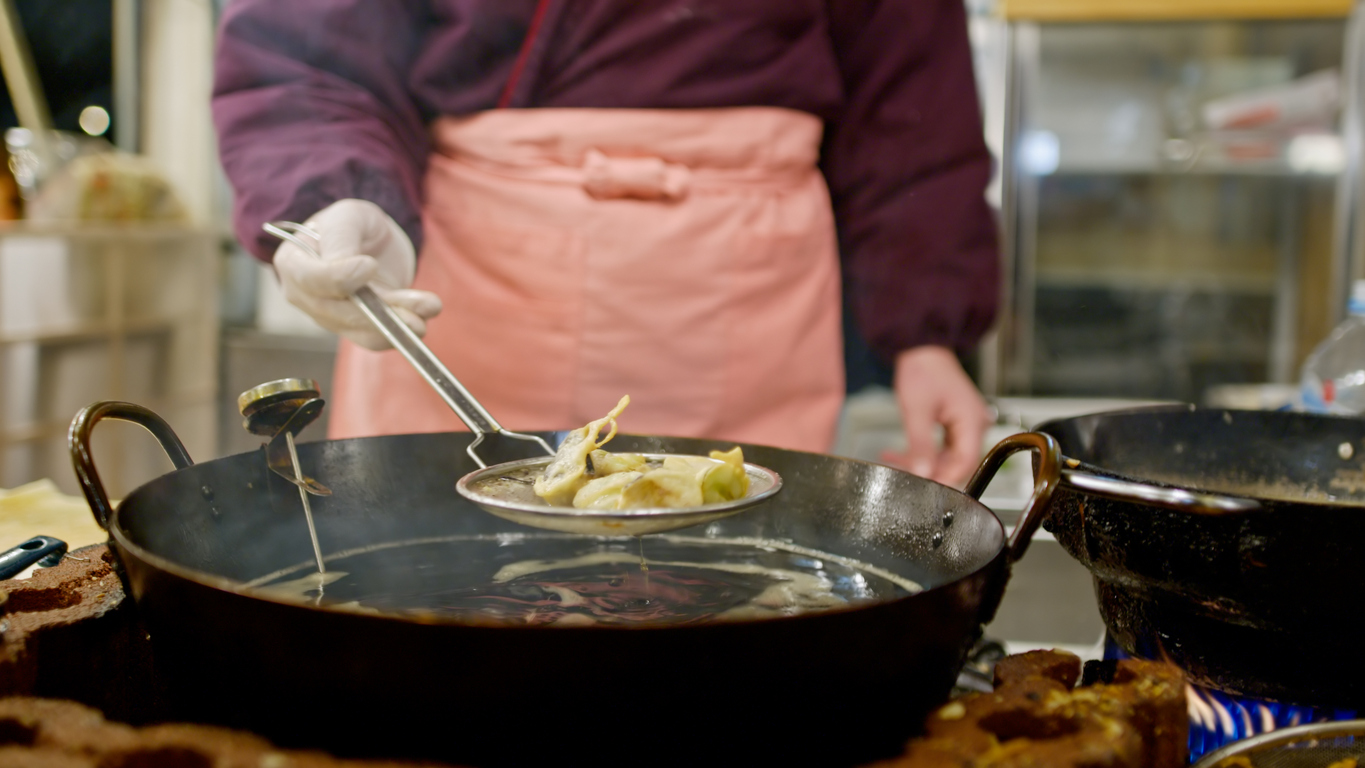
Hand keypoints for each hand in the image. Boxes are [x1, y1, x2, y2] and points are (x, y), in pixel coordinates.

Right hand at [272, 199, 441, 349]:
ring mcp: (331, 317)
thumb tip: (352, 270)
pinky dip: (402, 332)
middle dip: (379, 312)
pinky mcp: (357, 329)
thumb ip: (342, 240)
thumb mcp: (347, 218)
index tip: (369, 266)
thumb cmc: (352, 224)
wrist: (371, 242)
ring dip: (399, 323)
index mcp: (294, 263)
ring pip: (363, 330)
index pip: (311, 279)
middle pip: (340, 312)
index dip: (340, 277)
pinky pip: (376, 339)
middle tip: (415, 305)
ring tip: (429, 307)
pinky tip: (424, 317)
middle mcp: (306, 297)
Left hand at [881, 345, 990, 487]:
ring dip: (922, 462)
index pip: (967, 463)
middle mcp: (974, 424)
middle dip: (932, 473)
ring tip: (896, 464)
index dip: (947, 479)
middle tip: (906, 480)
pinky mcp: (954, 423)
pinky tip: (897, 455)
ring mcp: (965, 424)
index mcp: (972, 421)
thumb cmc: (923, 372)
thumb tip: (923, 473)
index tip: (926, 490)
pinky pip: (941, 446)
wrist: (922, 348)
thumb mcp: (917, 411)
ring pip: (947, 456)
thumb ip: (921, 445)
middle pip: (958, 462)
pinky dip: (922, 452)